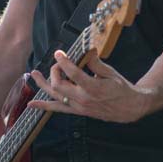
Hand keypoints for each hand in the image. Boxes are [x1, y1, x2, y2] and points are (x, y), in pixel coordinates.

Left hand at [28, 50, 146, 122]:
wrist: (129, 108)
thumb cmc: (122, 89)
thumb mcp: (111, 73)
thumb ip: (96, 62)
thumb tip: (87, 50)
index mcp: (93, 88)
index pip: (73, 73)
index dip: (64, 62)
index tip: (59, 53)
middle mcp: (83, 99)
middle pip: (59, 85)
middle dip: (55, 71)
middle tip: (59, 62)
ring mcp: (79, 107)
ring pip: (55, 96)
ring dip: (42, 85)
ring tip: (34, 74)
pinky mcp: (78, 111)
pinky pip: (58, 109)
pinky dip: (44, 105)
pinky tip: (33, 104)